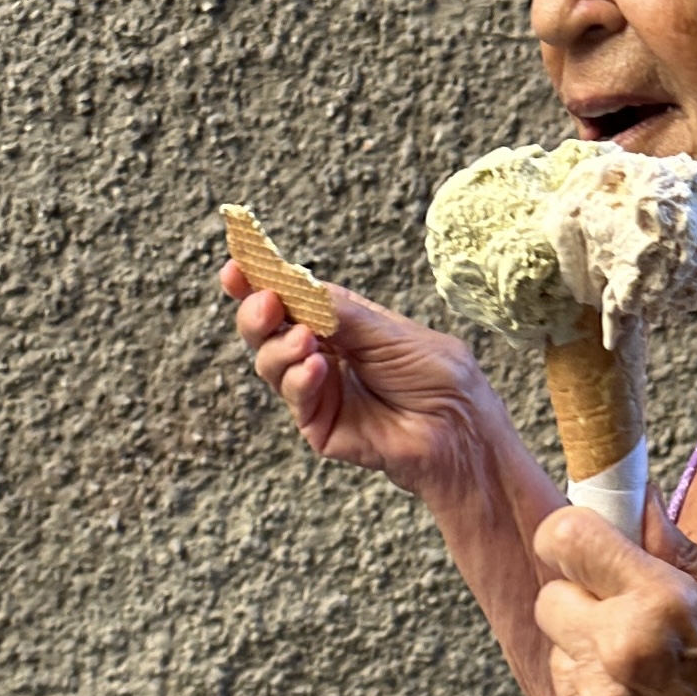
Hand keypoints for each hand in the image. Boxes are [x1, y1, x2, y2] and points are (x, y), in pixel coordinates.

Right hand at [223, 261, 515, 514]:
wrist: (460, 430)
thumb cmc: (438, 377)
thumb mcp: (388, 331)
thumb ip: (338, 312)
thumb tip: (293, 285)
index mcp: (340, 324)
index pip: (290, 298)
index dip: (260, 282)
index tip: (237, 265)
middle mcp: (323, 354)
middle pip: (268, 329)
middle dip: (258, 313)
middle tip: (266, 303)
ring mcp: (318, 391)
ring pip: (271, 363)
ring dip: (281, 347)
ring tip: (306, 342)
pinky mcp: (320, 426)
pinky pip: (295, 398)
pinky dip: (300, 379)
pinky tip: (318, 368)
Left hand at [532, 499, 696, 695]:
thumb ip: (674, 546)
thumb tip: (636, 500)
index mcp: (657, 602)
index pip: (565, 538)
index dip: (570, 538)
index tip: (584, 548)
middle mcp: (616, 651)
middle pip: (549, 599)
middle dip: (581, 601)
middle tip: (624, 617)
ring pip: (557, 654)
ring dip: (587, 655)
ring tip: (642, 672)